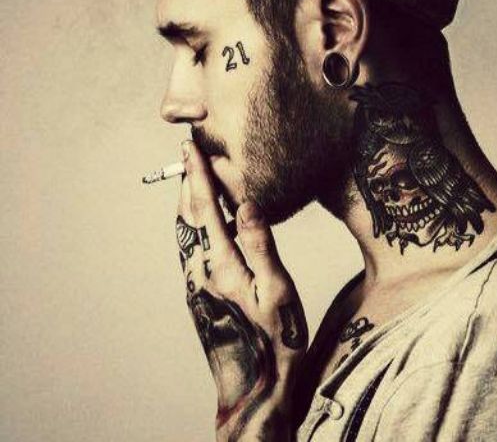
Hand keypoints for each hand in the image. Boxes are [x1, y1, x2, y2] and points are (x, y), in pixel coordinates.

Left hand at [176, 140, 307, 440]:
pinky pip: (190, 245)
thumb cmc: (276, 340)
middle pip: (187, 215)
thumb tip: (245, 204)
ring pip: (184, 230)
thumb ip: (261, 246)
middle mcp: (202, 269)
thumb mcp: (278, 291)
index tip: (190, 145)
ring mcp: (197, 282)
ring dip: (186, 199)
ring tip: (191, 176)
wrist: (256, 385)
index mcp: (221, 264)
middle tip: (187, 150)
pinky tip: (199, 220)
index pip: (205, 208)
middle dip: (187, 179)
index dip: (198, 174)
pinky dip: (190, 221)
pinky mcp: (198, 292)